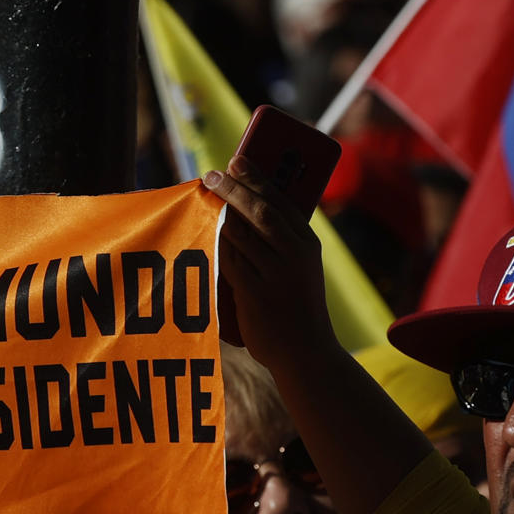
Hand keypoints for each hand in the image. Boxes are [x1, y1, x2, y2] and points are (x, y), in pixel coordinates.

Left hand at [204, 157, 327, 369]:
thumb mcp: (302, 270)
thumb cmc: (298, 308)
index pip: (282, 201)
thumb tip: (244, 213)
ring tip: (206, 202)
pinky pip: (229, 261)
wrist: (306, 353)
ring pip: (240, 234)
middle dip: (234, 188)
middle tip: (212, 174)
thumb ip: (281, 244)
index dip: (257, 178)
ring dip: (220, 216)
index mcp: (308, 244)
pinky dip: (218, 246)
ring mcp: (276, 274)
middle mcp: (295, 255)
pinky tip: (207, 235)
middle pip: (259, 212)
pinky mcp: (256, 293)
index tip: (237, 160)